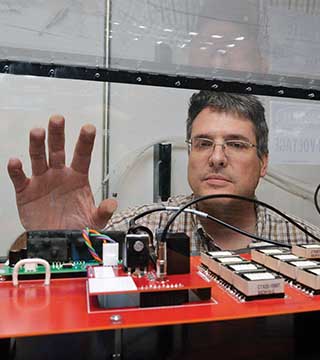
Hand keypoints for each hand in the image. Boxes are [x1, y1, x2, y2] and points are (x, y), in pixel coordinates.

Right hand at [7, 115, 116, 229]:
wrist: (57, 241)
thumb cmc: (76, 227)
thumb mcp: (94, 221)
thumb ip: (102, 212)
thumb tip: (112, 203)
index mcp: (78, 178)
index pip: (82, 155)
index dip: (85, 142)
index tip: (88, 128)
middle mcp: (60, 175)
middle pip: (58, 150)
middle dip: (57, 134)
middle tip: (58, 119)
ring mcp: (42, 181)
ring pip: (38, 158)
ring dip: (37, 145)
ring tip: (37, 132)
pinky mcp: (26, 191)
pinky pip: (20, 178)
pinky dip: (16, 170)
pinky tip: (16, 162)